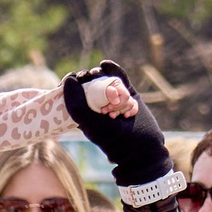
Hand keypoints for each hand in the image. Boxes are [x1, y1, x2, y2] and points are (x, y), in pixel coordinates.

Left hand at [61, 61, 171, 187]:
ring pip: (105, 79)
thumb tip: (69, 79)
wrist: (141, 147)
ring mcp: (113, 97)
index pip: (74, 91)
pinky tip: (106, 65)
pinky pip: (119, 77)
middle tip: (94, 81)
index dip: (73, 81)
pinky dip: (113, 70)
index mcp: (84, 112)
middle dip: (93, 80)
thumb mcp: (90, 123)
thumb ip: (77, 104)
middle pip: (90, 82)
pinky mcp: (128, 94)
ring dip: (107, 82)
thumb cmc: (113, 138)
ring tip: (111, 95)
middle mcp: (97, 104)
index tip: (76, 77)